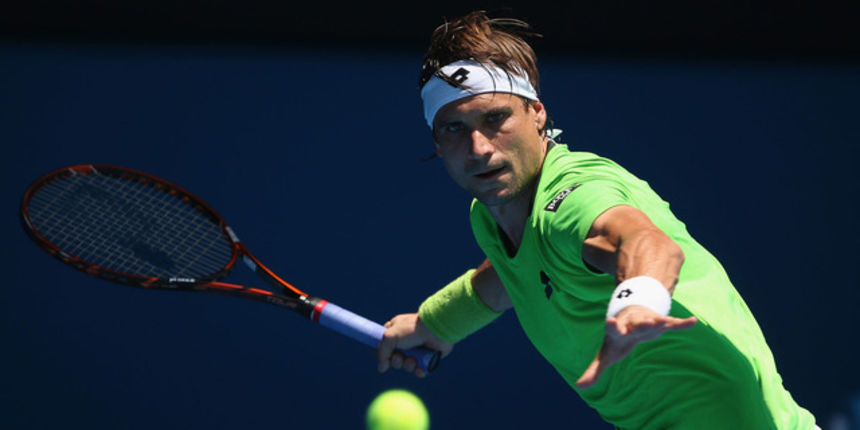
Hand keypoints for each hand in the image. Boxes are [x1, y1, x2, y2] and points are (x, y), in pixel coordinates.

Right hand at [377, 313, 453, 377]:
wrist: (435, 329)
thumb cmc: (412, 330)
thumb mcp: (390, 337)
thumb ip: (382, 352)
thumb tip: (381, 368)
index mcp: (396, 332)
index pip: (384, 346)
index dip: (384, 354)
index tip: (385, 357)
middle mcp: (405, 341)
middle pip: (394, 359)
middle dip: (396, 361)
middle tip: (400, 357)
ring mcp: (417, 350)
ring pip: (406, 366)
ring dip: (407, 366)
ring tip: (412, 360)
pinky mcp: (427, 357)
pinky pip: (419, 370)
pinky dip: (418, 371)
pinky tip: (419, 370)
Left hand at [575, 306, 696, 388]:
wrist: (629, 314)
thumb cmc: (617, 338)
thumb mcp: (606, 355)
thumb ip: (594, 370)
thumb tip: (579, 387)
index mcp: (618, 330)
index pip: (613, 328)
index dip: (611, 326)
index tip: (609, 322)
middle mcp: (632, 323)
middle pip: (636, 323)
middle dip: (640, 323)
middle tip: (645, 323)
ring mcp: (647, 321)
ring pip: (653, 320)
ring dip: (657, 321)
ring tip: (663, 321)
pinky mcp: (661, 322)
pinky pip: (672, 323)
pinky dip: (682, 323)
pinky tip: (693, 322)